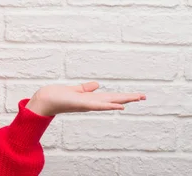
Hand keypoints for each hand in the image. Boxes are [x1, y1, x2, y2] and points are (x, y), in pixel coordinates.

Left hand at [25, 81, 145, 116]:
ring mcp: (88, 104)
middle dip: (128, 98)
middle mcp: (92, 102)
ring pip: (109, 102)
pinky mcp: (82, 104)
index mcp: (91, 98)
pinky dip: (109, 106)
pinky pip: (98, 106)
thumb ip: (86, 88)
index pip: (110, 97)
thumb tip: (96, 85)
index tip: (137, 95)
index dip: (123, 96)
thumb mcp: (75, 90)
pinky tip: (119, 106)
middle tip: (144, 96)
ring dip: (123, 100)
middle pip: (113, 99)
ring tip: (137, 98)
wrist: (46, 100)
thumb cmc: (58, 96)